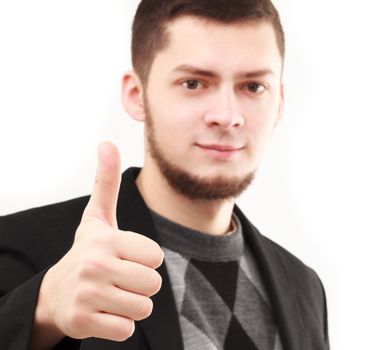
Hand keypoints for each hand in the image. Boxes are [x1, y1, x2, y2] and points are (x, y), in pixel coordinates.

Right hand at [34, 142, 163, 343]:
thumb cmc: (88, 252)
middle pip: (153, 284)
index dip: (146, 260)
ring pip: (143, 308)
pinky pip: (127, 329)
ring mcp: (87, 295)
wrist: (55, 294)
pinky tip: (103, 313)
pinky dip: (120, 325)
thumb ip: (106, 183)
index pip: (156, 257)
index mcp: (106, 239)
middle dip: (142, 285)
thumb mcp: (97, 219)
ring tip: (112, 296)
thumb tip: (107, 143)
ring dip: (132, 306)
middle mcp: (95, 265)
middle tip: (120, 280)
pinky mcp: (82, 322)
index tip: (126, 258)